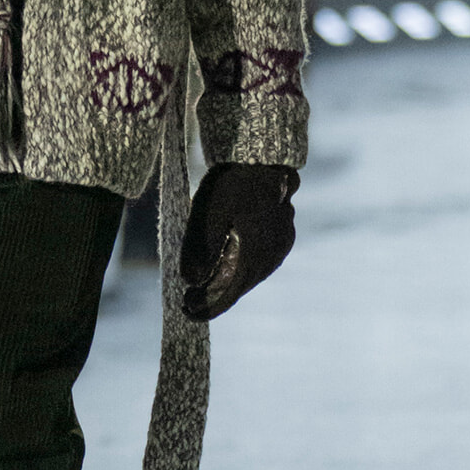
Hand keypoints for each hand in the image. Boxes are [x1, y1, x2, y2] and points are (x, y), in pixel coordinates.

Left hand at [180, 163, 298, 321]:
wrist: (262, 158)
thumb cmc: (232, 184)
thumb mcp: (207, 215)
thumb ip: (198, 250)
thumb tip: (189, 280)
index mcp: (254, 252)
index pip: (229, 293)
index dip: (207, 306)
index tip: (185, 311)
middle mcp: (272, 254)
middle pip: (240, 286)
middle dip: (214, 296)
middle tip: (188, 301)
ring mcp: (281, 246)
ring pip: (251, 275)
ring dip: (228, 283)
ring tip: (202, 288)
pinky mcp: (284, 237)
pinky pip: (261, 262)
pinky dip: (242, 269)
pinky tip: (227, 268)